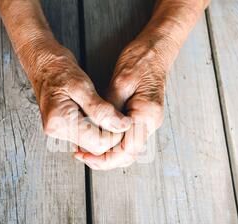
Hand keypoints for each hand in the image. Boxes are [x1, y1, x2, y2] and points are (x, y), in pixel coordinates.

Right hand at [30, 44, 131, 155]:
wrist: (43, 63)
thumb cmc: (59, 69)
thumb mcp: (83, 86)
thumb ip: (102, 110)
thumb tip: (121, 126)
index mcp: (60, 121)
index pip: (97, 144)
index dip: (115, 135)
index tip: (124, 121)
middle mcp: (56, 131)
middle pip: (94, 147)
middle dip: (110, 134)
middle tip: (119, 116)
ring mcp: (58, 131)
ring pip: (90, 144)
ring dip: (103, 131)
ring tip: (107, 112)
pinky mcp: (62, 129)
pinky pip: (85, 136)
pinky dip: (96, 128)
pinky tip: (97, 114)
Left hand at [74, 41, 166, 169]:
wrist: (156, 49)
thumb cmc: (141, 60)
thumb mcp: (120, 82)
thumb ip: (110, 108)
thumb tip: (97, 129)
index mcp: (147, 115)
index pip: (127, 151)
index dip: (105, 159)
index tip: (87, 157)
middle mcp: (150, 123)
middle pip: (127, 155)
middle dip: (104, 160)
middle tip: (81, 155)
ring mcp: (148, 121)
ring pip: (127, 149)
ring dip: (107, 153)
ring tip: (84, 148)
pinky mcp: (141, 117)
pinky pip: (127, 138)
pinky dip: (111, 142)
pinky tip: (96, 137)